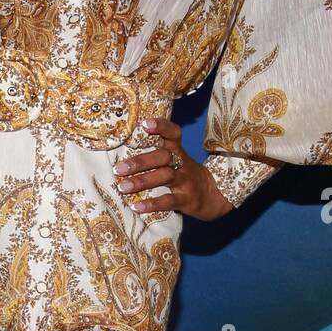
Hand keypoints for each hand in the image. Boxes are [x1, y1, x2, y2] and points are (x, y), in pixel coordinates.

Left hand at [113, 118, 234, 222]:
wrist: (213, 195)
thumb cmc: (184, 174)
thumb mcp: (177, 160)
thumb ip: (156, 154)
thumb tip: (121, 153)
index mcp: (178, 151)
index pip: (173, 134)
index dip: (161, 127)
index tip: (145, 124)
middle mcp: (182, 163)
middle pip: (163, 157)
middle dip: (140, 162)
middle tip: (119, 168)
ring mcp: (185, 181)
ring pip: (164, 177)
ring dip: (142, 181)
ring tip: (122, 187)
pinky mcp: (186, 199)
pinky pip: (168, 201)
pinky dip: (152, 204)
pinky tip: (136, 206)